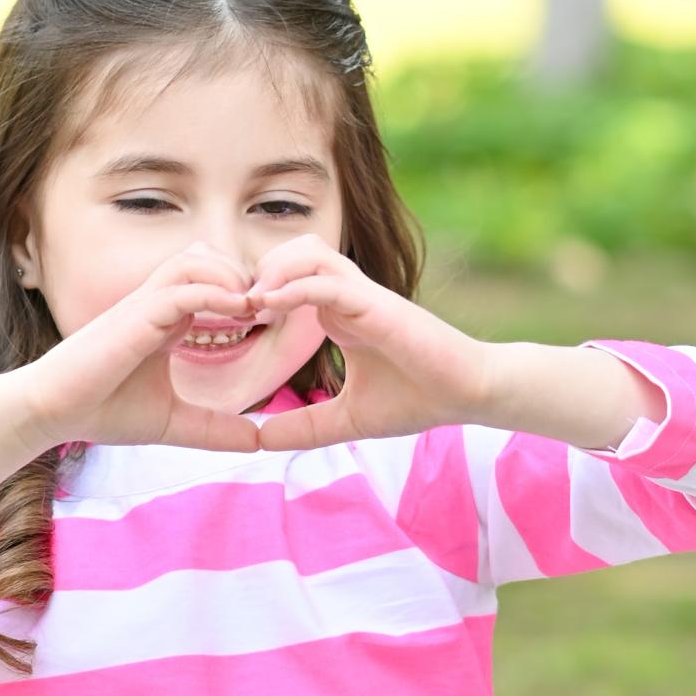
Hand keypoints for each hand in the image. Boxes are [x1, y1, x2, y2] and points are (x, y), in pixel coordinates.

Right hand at [19, 246, 263, 451]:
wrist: (52, 412)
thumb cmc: (103, 411)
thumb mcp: (174, 423)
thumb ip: (215, 429)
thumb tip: (259, 443)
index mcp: (166, 320)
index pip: (210, 281)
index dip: (245, 290)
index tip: (270, 317)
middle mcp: (155, 304)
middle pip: (205, 257)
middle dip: (243, 273)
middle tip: (268, 307)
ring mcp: (143, 306)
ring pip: (193, 262)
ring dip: (229, 276)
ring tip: (254, 307)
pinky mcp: (134, 316)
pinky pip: (180, 289)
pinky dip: (213, 293)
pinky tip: (238, 311)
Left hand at [245, 236, 493, 450]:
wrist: (468, 394)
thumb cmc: (417, 399)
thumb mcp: (346, 420)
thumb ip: (304, 428)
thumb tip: (259, 442)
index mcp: (338, 313)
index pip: (289, 279)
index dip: (255, 292)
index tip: (226, 322)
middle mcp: (348, 296)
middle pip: (292, 253)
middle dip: (257, 271)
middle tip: (232, 308)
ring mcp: (363, 295)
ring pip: (308, 253)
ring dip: (273, 271)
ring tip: (250, 304)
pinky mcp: (377, 303)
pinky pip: (328, 280)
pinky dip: (296, 286)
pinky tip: (271, 305)